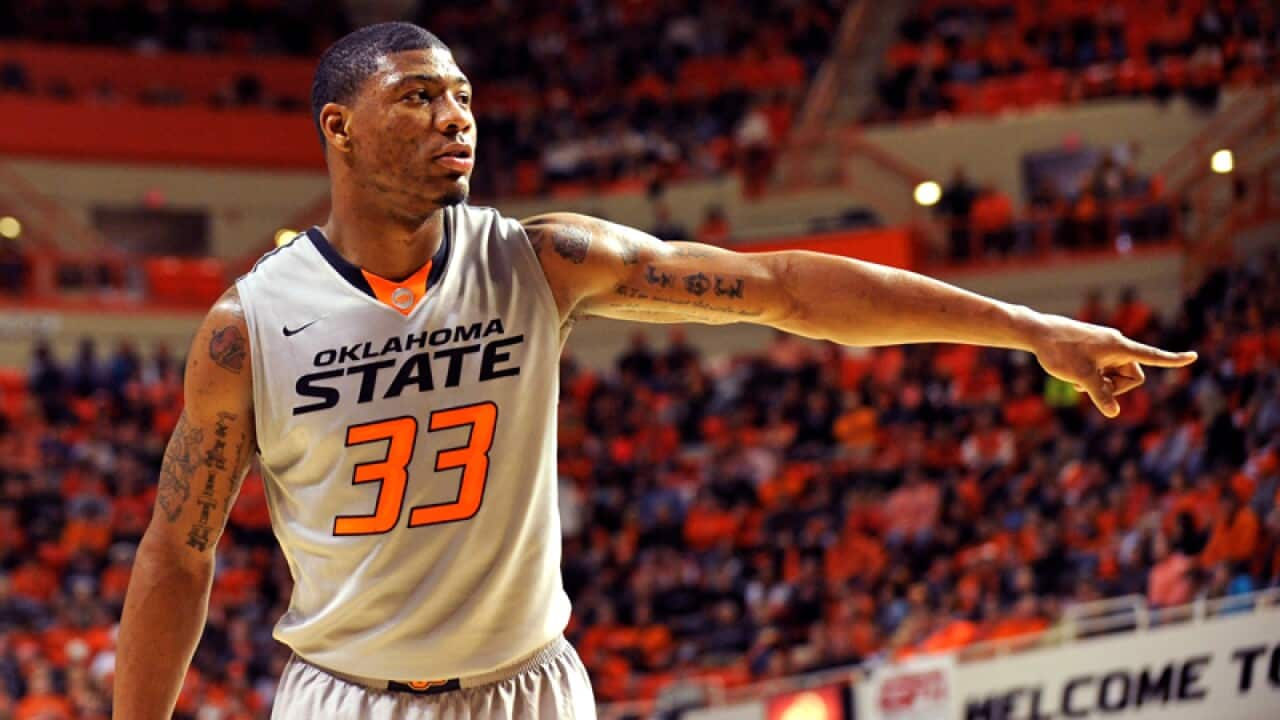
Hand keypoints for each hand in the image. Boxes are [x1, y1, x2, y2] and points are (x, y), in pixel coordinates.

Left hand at [1029, 314, 1196, 417]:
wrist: (1038, 332)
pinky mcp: (1095, 349)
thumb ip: (1100, 395)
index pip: (1153, 355)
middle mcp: (1117, 345)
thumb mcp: (1081, 376)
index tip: (1193, 356)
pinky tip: (1075, 377)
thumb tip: (1113, 413)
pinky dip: (1095, 377)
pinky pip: (1104, 370)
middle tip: (1090, 388)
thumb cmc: (1060, 351)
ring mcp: (1105, 347)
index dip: (1173, 359)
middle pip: (1132, 376)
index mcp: (1120, 347)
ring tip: (1079, 381)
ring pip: (1116, 375)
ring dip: (1103, 383)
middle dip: (1115, 387)